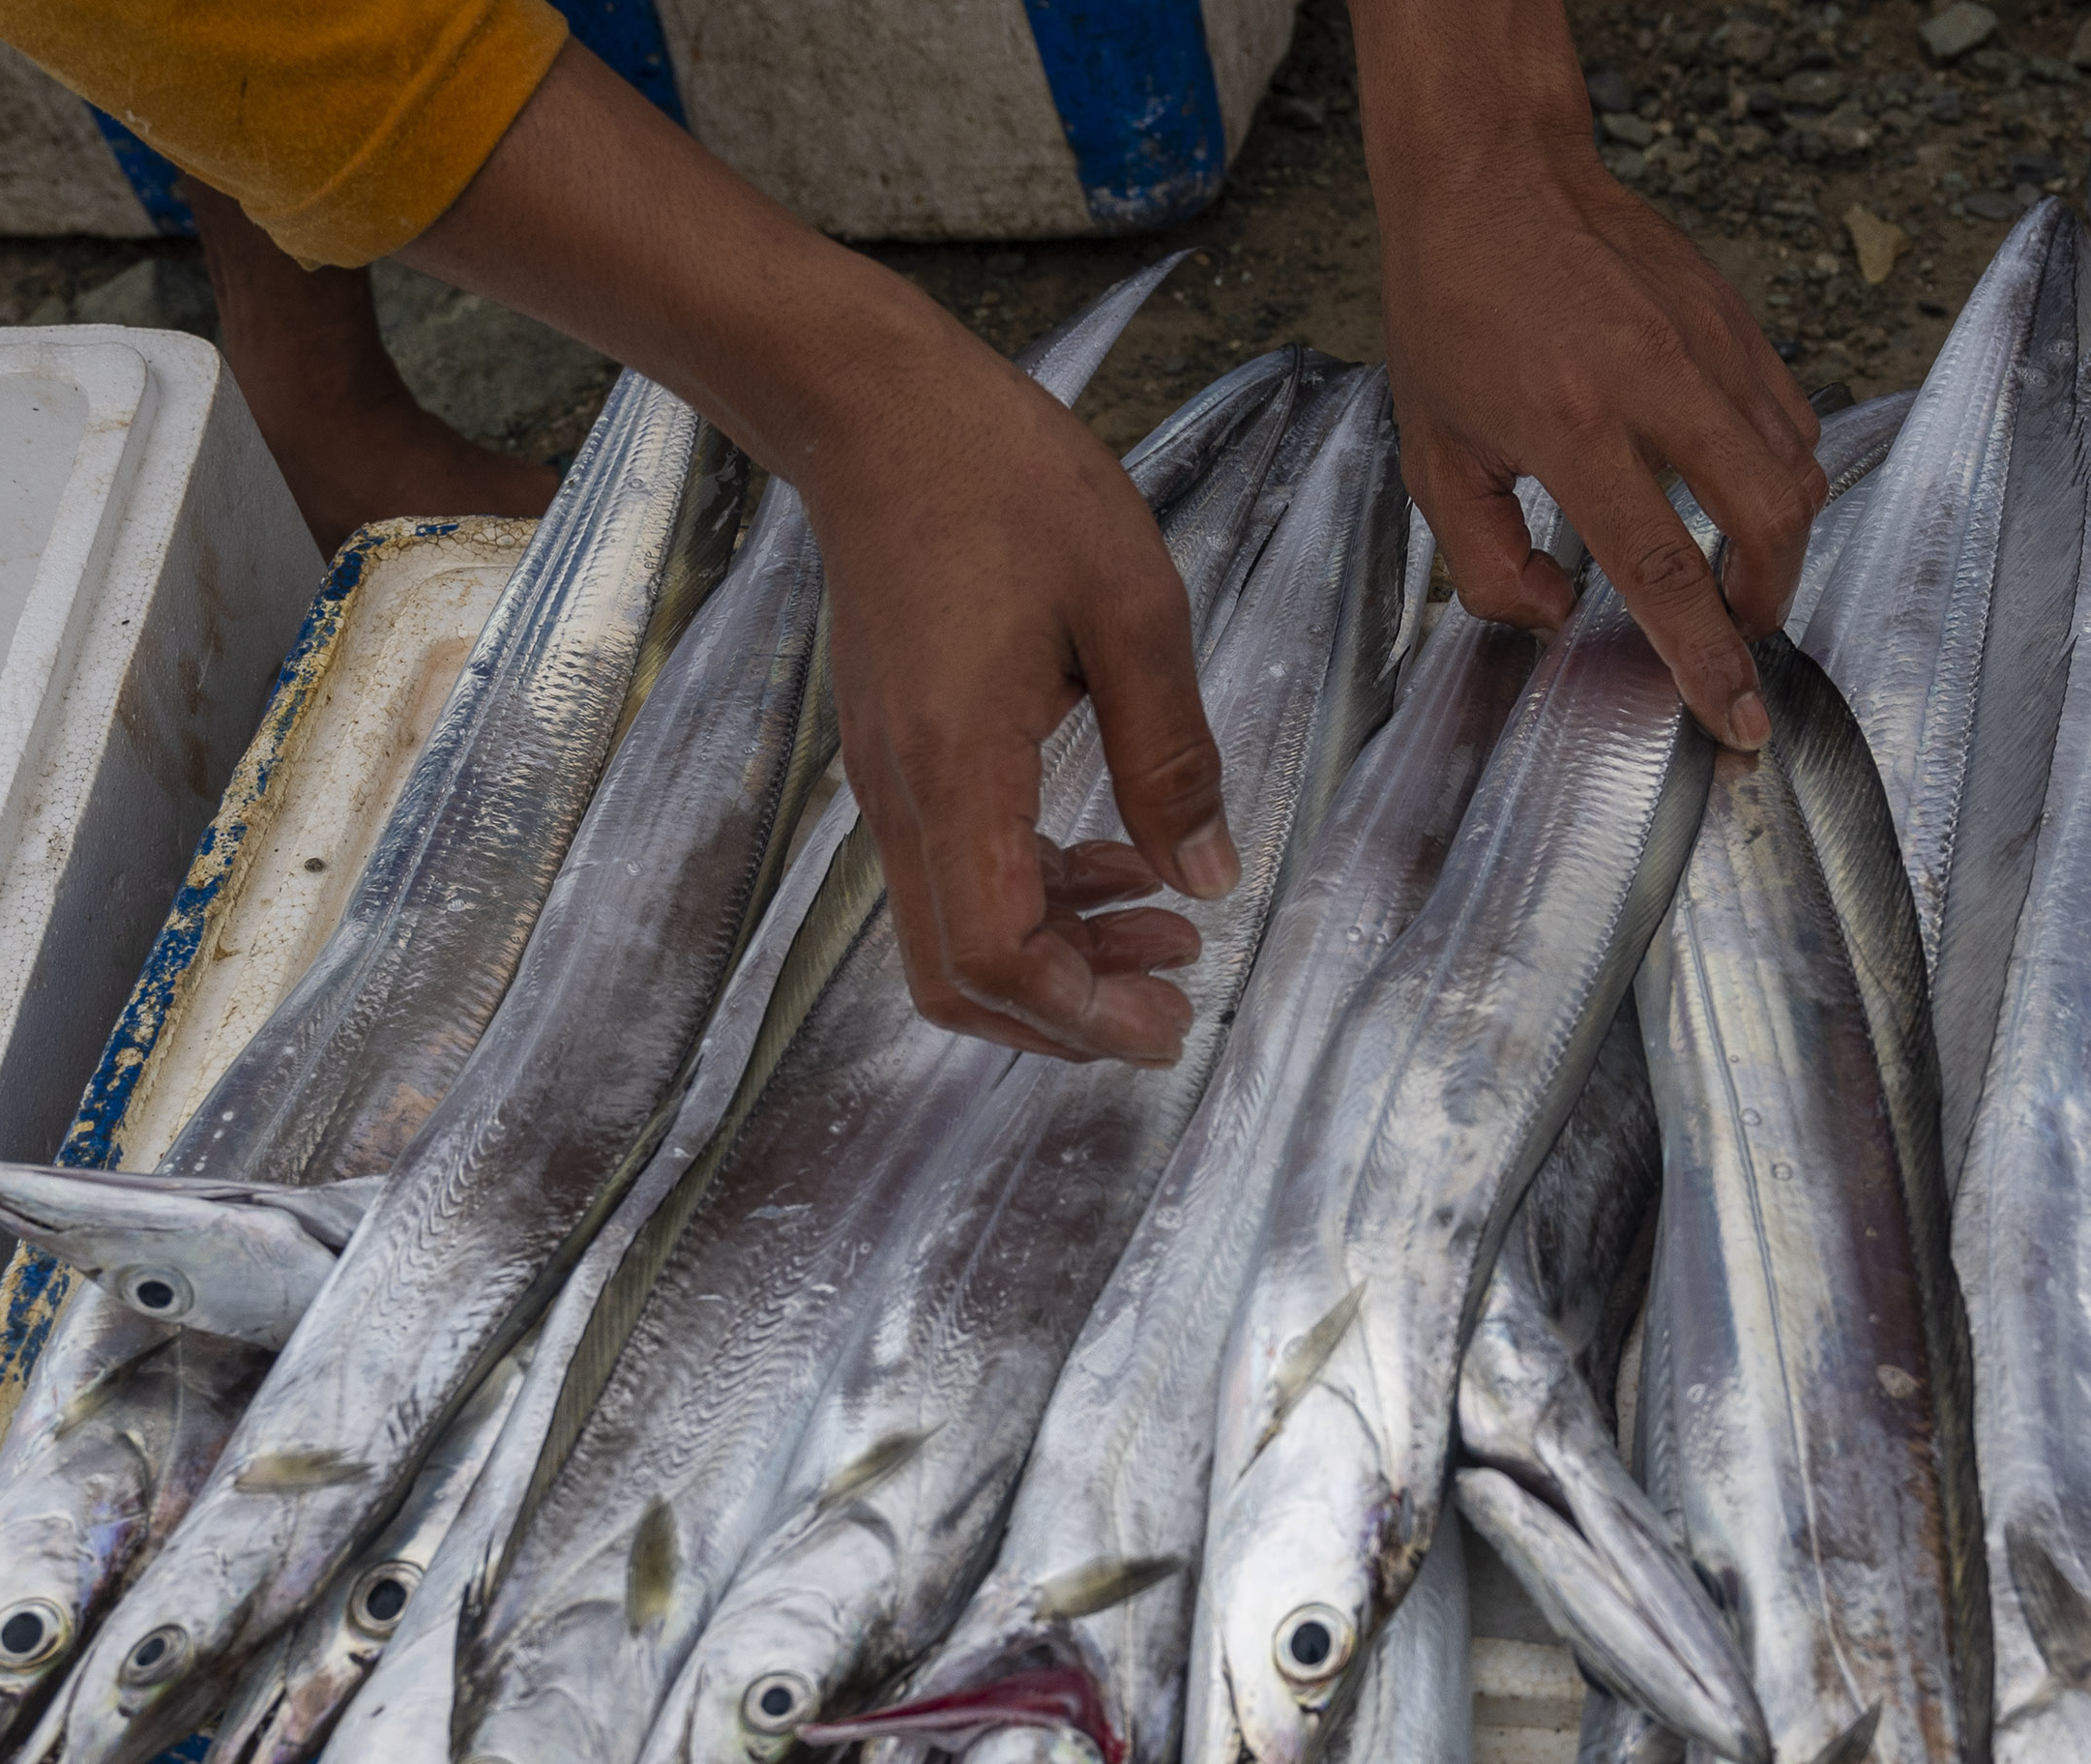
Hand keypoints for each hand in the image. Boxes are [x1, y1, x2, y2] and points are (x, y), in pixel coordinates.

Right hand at [401, 46, 1226, 1060]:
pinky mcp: (902, 757)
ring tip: (1171, 930)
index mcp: (960, 768)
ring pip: (956, 936)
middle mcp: (905, 795)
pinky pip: (958, 874)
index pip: (997, 954)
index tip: (1171, 1023)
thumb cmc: (1006, 485)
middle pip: (961, 978)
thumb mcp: (1135, 608)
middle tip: (1176, 1003)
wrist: (881, 414)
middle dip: (1070, 1016)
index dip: (1083, 1015)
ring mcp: (893, 781)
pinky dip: (1037, 899)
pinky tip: (1120, 862)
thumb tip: (1209, 877)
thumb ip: (1173, 755)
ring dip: (1061, 959)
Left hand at [1351, 0, 1823, 747]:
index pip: (1663, 572)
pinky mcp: (1734, 316)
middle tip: (1734, 634)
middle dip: (1766, 602)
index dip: (1706, 658)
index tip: (1738, 717)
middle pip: (1769, 521)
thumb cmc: (1450, 312)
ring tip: (1732, 567)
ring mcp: (1709, 343)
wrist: (1491, 173)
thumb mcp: (1432, 457)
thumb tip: (1559, 613)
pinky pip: (1788, 416)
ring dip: (1776, 540)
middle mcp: (1657, 383)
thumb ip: (1485, 562)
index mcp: (1573, 428)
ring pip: (1795, 468)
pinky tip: (1731, 485)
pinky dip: (1776, 470)